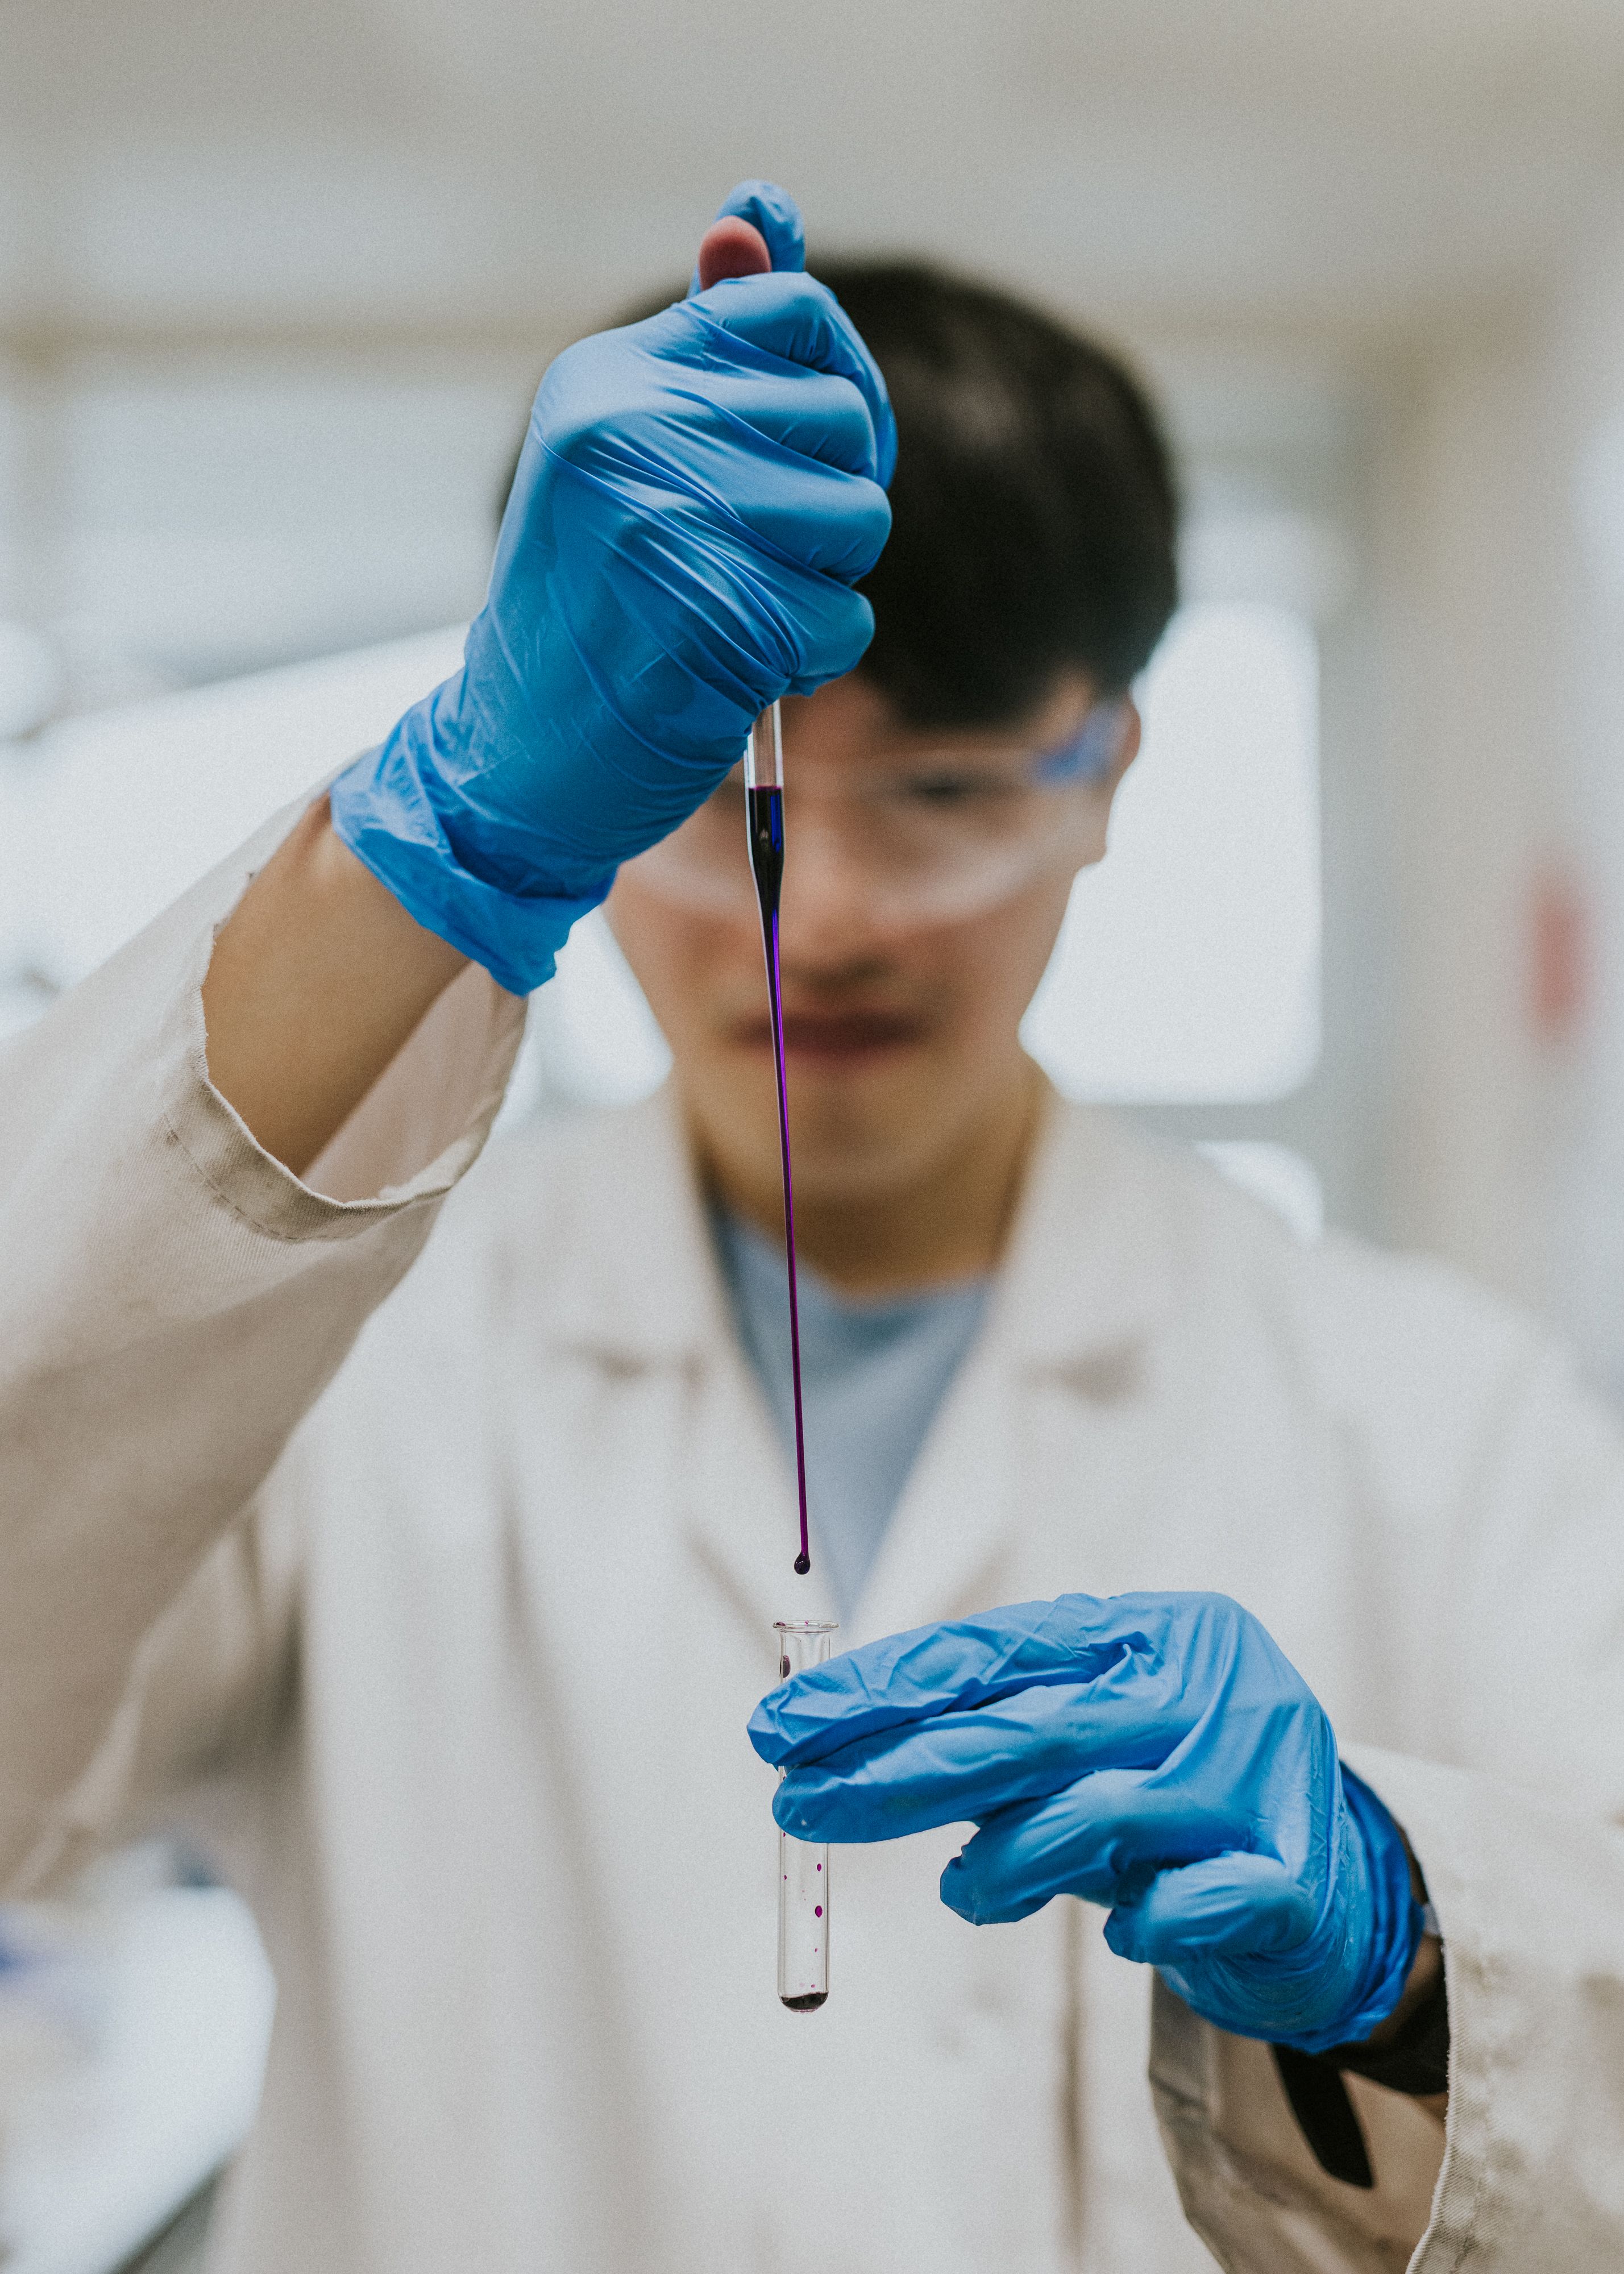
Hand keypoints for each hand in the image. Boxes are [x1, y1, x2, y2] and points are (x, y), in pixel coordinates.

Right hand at [331, 180, 894, 993]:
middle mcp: (630, 427)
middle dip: (830, 499)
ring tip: (738, 611)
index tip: (806, 445)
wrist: (515, 756)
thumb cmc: (591, 611)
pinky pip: (845, 618)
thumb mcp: (626, 455)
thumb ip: (706, 347)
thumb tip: (763, 205)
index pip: (795, 310)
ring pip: (860, 516)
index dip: (836, 381)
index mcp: (610, 377)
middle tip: (755, 554)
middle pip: (847, 418)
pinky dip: (811, 659)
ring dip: (825, 583)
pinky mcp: (710, 617)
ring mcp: (666, 520)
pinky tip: (735, 670)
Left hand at [748, 1591, 1423, 2052]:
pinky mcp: (1292, 1877)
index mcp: (1155, 1630)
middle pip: (1028, 1726)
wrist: (1336, 1881)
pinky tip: (1120, 1931)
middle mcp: (1208, 1687)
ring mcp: (1255, 1779)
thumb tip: (839, 1749)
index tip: (781, 1722)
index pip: (997, 1649)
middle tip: (794, 1802)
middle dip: (895, 1768)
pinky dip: (1138, 1922)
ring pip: (1097, 1812)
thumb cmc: (1173, 1794)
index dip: (882, 1687)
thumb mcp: (1087, 1744)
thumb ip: (995, 1738)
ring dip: (1002, 1862)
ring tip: (961, 1891)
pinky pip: (1186, 1904)